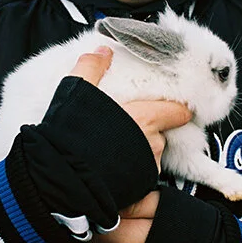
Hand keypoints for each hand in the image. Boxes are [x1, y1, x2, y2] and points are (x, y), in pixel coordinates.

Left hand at [62, 190, 158, 242]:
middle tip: (61, 205)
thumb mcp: (161, 202)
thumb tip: (108, 195)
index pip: (91, 224)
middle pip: (82, 242)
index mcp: (129, 238)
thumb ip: (133, 199)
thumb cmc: (182, 222)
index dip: (78, 210)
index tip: (70, 194)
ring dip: (70, 241)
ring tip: (64, 221)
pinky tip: (72, 241)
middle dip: (70, 225)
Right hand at [68, 47, 191, 170]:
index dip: (173, 109)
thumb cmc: (71, 136)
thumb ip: (92, 68)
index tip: (164, 107)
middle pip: (161, 132)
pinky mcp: (139, 191)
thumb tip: (102, 51)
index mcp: (146, 118)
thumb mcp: (77, 92)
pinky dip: (132, 173)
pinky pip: (142, 177)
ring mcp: (148, 170)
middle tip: (123, 126)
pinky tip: (111, 168)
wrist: (62, 182)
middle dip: (146, 129)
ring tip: (113, 149)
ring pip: (151, 154)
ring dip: (139, 151)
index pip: (178, 111)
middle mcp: (153, 144)